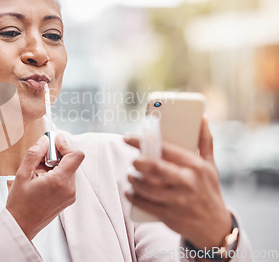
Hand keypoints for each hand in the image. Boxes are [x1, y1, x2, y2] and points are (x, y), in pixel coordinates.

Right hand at [6, 134, 84, 239]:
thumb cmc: (20, 204)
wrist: (21, 226)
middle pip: (72, 161)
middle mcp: (69, 189)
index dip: (65, 144)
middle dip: (57, 155)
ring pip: (69, 169)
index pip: (76, 155)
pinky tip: (42, 178)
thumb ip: (34, 154)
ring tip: (39, 171)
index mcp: (59, 182)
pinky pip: (67, 179)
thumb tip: (44, 141)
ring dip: (56, 165)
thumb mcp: (22, 175)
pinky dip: (57, 174)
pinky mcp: (68, 199)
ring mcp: (70, 195)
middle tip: (41, 156)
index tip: (55, 141)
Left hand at [124, 117, 232, 248]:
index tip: (127, 137)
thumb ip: (204, 140)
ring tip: (130, 176)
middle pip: (156, 168)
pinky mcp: (168, 215)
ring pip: (147, 188)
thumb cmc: (208, 190)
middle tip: (133, 160)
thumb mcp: (210, 165)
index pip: (165, 149)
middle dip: (139, 162)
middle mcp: (187, 182)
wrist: (215, 226)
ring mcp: (177, 200)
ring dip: (134, 180)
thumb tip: (202, 117)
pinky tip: (129, 192)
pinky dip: (133, 197)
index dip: (143, 142)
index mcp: (195, 166)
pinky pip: (144, 205)